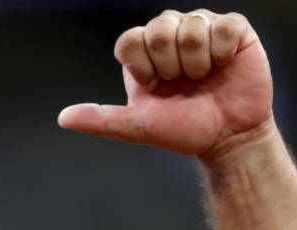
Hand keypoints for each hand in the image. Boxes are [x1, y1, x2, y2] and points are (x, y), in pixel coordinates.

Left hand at [58, 10, 272, 159]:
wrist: (227, 136)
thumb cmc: (183, 128)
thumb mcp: (139, 126)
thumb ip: (102, 119)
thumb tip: (63, 118)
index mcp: (143, 51)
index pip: (129, 40)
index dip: (143, 66)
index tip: (155, 86)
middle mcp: (170, 32)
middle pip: (158, 29)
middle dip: (171, 66)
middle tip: (182, 82)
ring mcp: (201, 27)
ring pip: (191, 27)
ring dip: (197, 62)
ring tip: (203, 77)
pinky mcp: (233, 28)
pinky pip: (224, 25)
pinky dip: (221, 53)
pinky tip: (223, 66)